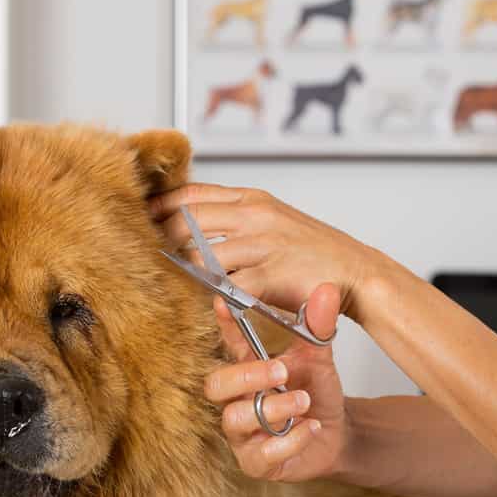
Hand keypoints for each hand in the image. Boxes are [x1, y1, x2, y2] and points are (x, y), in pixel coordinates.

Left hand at [148, 184, 387, 325]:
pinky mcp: (269, 274)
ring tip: (173, 283)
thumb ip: (238, 217)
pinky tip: (207, 302)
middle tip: (146, 254)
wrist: (356, 273)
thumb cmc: (314, 253)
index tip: (139, 215)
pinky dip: (213, 295)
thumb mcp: (274, 220)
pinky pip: (227, 285)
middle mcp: (255, 215)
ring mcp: (262, 243)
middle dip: (163, 240)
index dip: (160, 205)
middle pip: (187, 222)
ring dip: (185, 272)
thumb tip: (194, 222)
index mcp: (253, 199)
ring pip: (202, 256)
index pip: (192, 194)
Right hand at [204, 282, 351, 482]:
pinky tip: (309, 428)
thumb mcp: (320, 358)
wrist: (337, 434)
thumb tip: (326, 290)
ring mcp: (243, 433)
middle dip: (246, 376)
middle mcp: (237, 401)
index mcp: (248, 370)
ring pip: (235, 419)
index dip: (223, 325)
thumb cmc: (316, 394)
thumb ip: (318, 327)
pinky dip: (289, 440)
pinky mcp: (257, 462)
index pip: (229, 345)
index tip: (222, 302)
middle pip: (215, 386)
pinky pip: (260, 454)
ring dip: (273, 408)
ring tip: (304, 401)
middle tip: (281, 371)